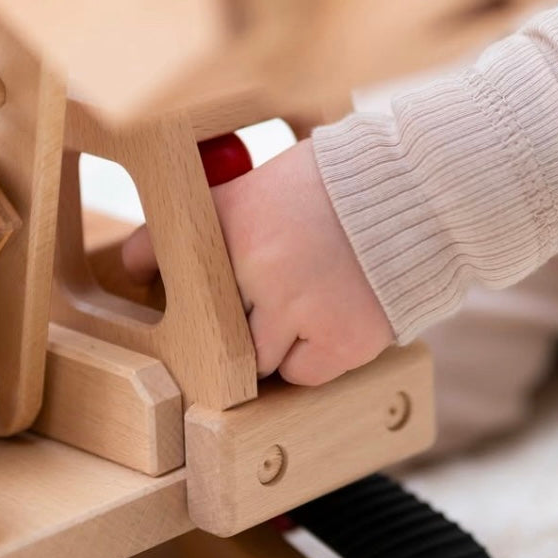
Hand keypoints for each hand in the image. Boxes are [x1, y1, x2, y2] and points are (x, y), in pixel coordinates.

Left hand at [121, 139, 393, 385]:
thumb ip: (208, 219)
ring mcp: (297, 308)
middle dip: (230, 316)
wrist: (419, 191)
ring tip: (302, 305)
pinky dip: (309, 359)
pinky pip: (300, 374)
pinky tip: (329, 321)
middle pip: (209, 322)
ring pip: (254, 358)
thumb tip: (138, 263)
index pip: (158, 257)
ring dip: (271, 341)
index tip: (159, 286)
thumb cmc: (339, 185)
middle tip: (260, 297)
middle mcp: (255, 267)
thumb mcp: (260, 183)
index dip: (162, 275)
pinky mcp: (340, 342)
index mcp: (231, 219)